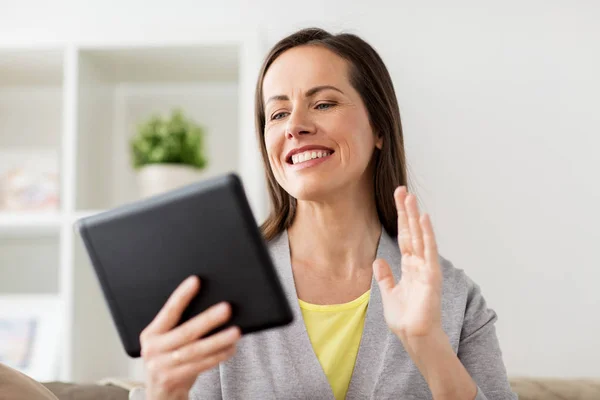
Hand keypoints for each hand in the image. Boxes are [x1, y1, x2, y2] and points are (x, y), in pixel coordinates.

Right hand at [140, 276, 240, 399]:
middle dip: (208, 319)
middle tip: (226, 308)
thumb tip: (212, 307)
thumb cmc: (168, 361)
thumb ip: (180, 326)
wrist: (160, 394)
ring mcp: (161, 366)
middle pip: (185, 332)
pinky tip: (230, 348)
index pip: (168, 311)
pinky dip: (218, 356)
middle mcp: (153, 349)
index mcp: (151, 333)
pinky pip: (200, 365)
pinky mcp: (172, 380)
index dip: (182, 296)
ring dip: (218, 340)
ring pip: (195, 350)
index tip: (196, 281)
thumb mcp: (166, 342)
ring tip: (235, 331)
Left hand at [373, 186, 442, 341]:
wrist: (414, 336)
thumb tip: (379, 261)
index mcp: (409, 267)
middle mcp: (419, 264)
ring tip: (410, 197)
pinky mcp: (432, 275)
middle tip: (402, 190)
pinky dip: (426, 234)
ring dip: (415, 216)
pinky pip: (429, 251)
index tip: (397, 200)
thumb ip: (385, 277)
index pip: (404, 237)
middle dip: (406, 211)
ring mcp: (426, 268)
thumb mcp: (389, 294)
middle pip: (411, 232)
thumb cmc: (406, 319)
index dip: (400, 219)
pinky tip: (423, 218)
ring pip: (420, 236)